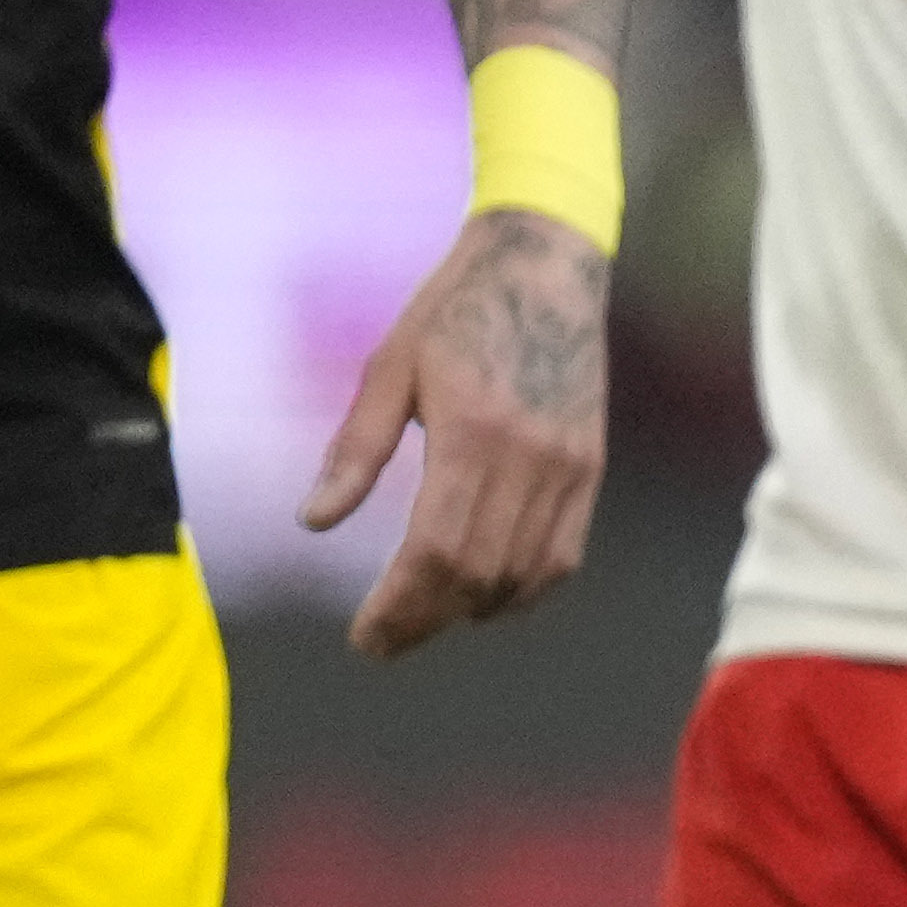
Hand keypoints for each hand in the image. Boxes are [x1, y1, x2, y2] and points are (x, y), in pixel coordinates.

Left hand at [307, 202, 603, 656]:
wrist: (546, 265)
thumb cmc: (455, 309)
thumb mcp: (390, 367)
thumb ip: (356, 449)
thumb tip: (315, 520)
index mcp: (473, 432)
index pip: (435, 550)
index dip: (399, 607)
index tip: (365, 637)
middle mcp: (530, 459)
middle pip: (478, 574)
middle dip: (426, 620)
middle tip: (384, 640)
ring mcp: (569, 468)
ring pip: (523, 575)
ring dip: (471, 611)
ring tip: (426, 619)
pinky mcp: (591, 468)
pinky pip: (563, 557)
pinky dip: (524, 590)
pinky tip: (486, 597)